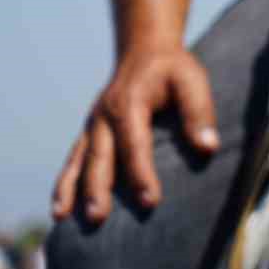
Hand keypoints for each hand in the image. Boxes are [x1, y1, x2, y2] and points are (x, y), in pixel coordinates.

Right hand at [50, 43, 217, 223]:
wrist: (145, 50)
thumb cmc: (172, 69)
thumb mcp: (191, 80)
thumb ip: (199, 111)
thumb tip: (208, 147)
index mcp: (128, 103)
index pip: (135, 144)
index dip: (141, 173)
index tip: (150, 201)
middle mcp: (104, 115)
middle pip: (99, 156)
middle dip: (97, 188)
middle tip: (98, 217)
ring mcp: (92, 125)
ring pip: (78, 161)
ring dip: (71, 190)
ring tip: (64, 218)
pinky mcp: (89, 133)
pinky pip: (73, 160)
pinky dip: (64, 184)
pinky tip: (60, 210)